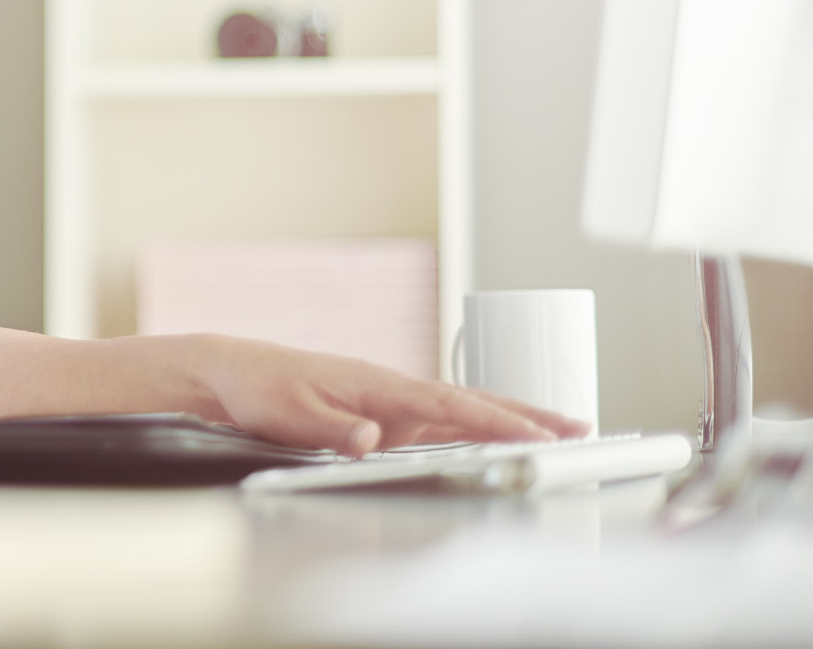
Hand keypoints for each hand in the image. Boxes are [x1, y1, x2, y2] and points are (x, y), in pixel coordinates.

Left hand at [189, 335, 592, 456]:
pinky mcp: (383, 416)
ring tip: (560, 432)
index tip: (537, 434)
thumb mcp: (288, 413)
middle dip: (526, 414)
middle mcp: (393, 388)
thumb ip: (332, 429)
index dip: (496, 421)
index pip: (449, 404)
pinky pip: (442, 422)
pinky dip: (478, 428)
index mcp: (378, 382)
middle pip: (471, 401)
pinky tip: (500, 439)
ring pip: (463, 411)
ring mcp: (391, 401)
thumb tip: (370, 439)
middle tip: (579, 427)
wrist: (233, 373)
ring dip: (510, 420)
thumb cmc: (260, 386)